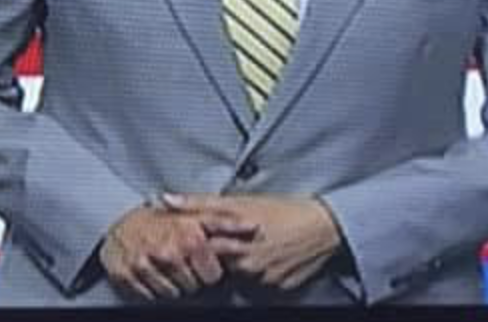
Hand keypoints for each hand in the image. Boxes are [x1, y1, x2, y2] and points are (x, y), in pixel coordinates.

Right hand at [97, 203, 228, 300]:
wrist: (119, 228)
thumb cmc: (160, 222)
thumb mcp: (194, 216)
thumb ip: (224, 221)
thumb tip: (253, 225)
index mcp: (188, 233)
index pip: (215, 264)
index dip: (219, 266)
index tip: (216, 264)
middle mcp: (168, 249)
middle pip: (198, 285)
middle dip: (194, 276)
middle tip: (184, 263)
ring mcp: (146, 262)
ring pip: (174, 294)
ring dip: (174, 285)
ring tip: (168, 267)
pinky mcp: (127, 274)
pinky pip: (151, 297)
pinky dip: (153, 289)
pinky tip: (153, 274)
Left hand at [165, 193, 342, 290]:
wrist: (322, 227)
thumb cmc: (280, 210)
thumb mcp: (238, 201)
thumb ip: (199, 203)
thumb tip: (165, 200)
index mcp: (235, 242)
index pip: (201, 252)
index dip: (194, 247)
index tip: (191, 242)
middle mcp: (249, 265)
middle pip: (218, 267)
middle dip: (217, 257)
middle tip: (230, 243)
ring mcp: (265, 280)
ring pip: (239, 276)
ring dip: (239, 265)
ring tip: (253, 247)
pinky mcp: (279, 289)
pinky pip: (260, 285)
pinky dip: (259, 273)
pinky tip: (266, 257)